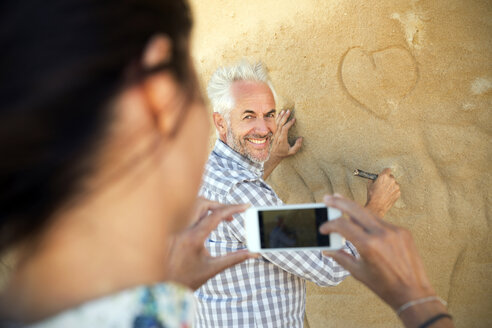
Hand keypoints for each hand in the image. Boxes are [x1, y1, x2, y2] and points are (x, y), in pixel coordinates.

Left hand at [163, 198, 253, 289]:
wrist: (162, 288)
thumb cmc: (187, 280)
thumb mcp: (213, 269)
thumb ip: (235, 258)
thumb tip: (254, 253)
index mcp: (193, 238)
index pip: (216, 215)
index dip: (233, 208)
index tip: (245, 206)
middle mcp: (182, 230)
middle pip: (202, 203)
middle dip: (219, 205)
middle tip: (232, 216)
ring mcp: (174, 229)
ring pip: (192, 206)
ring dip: (208, 208)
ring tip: (221, 219)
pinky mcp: (171, 231)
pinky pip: (185, 214)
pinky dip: (199, 214)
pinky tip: (206, 223)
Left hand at [263, 110, 302, 179]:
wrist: (273, 155)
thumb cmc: (283, 153)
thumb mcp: (292, 152)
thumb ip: (297, 145)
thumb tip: (301, 138)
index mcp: (282, 139)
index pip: (285, 129)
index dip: (289, 123)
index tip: (294, 119)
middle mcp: (277, 135)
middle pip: (280, 124)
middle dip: (285, 117)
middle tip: (288, 111)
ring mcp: (275, 134)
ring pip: (277, 123)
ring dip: (281, 116)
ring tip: (284, 110)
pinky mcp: (274, 133)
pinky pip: (274, 124)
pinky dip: (277, 119)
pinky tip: (279, 114)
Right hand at [320, 194, 434, 310]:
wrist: (413, 293)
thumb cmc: (384, 286)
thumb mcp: (358, 272)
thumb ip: (340, 257)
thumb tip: (326, 249)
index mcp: (368, 245)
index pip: (343, 226)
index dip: (329, 225)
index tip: (323, 228)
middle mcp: (382, 234)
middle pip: (355, 209)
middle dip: (339, 202)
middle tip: (328, 198)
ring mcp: (394, 231)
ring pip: (369, 214)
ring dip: (354, 210)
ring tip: (342, 204)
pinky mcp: (403, 232)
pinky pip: (382, 222)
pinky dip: (370, 223)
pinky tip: (363, 224)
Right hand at [365, 168, 399, 216]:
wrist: (377, 206)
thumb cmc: (372, 196)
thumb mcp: (369, 185)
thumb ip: (373, 180)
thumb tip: (375, 179)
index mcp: (384, 177)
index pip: (387, 170)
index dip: (385, 172)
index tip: (384, 174)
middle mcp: (391, 180)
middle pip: (391, 177)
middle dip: (388, 180)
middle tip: (383, 185)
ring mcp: (396, 187)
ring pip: (394, 183)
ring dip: (391, 186)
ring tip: (385, 192)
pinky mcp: (398, 193)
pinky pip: (396, 190)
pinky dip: (393, 191)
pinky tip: (388, 195)